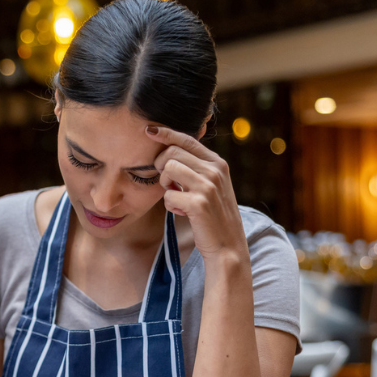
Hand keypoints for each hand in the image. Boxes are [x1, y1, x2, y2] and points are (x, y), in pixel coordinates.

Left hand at [147, 126, 248, 263]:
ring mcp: (208, 185)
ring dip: (165, 184)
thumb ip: (196, 168)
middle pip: (172, 151)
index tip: (149, 130)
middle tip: (167, 183)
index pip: (187, 139)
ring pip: (169, 168)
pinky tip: (181, 212)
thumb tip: (170, 152)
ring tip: (175, 197)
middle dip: (161, 166)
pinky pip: (168, 195)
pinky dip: (170, 205)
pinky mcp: (199, 203)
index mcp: (218, 163)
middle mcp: (215, 170)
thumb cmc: (213, 216)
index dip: (166, 133)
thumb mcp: (210, 186)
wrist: (227, 246)